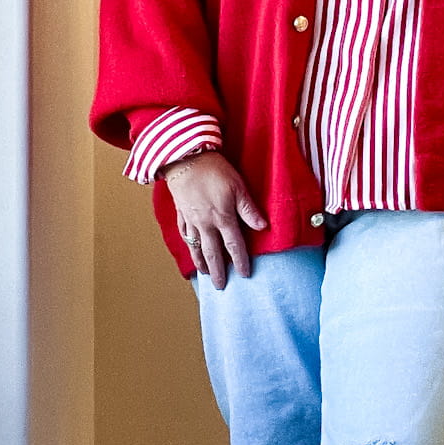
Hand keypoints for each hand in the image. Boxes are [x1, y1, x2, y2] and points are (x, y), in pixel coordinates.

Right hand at [163, 150, 267, 289]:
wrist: (184, 158)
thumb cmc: (213, 170)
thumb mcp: (238, 186)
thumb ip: (248, 209)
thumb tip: (262, 227)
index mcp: (222, 218)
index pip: (234, 245)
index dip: (240, 261)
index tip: (244, 274)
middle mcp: (205, 224)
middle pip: (212, 252)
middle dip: (218, 271)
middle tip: (220, 286)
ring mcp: (191, 219)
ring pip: (196, 246)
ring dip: (201, 262)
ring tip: (204, 274)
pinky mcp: (181, 212)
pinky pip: (184, 234)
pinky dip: (188, 244)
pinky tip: (190, 248)